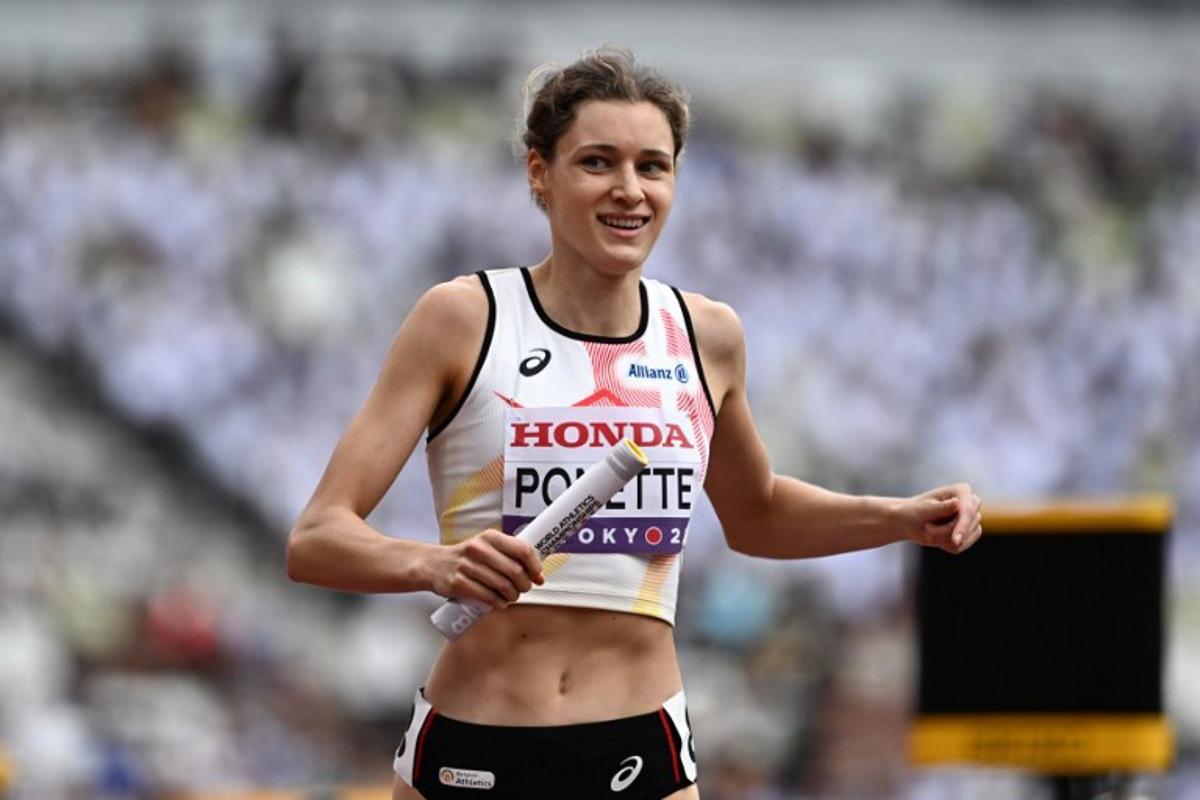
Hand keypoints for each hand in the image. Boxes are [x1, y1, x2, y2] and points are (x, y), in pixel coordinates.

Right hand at [425, 530, 545, 609]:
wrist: (435, 565)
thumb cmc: (468, 558)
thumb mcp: (488, 548)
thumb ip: (511, 557)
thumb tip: (538, 576)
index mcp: (490, 537)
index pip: (523, 549)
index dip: (535, 566)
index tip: (537, 576)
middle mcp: (478, 548)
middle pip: (515, 571)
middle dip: (524, 585)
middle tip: (523, 589)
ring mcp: (467, 566)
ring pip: (502, 586)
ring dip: (512, 596)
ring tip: (512, 597)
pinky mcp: (458, 583)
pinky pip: (487, 596)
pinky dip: (498, 603)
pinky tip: (500, 603)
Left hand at [902, 483, 982, 553]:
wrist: (909, 522)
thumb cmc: (915, 511)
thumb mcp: (925, 509)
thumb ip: (941, 507)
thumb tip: (957, 502)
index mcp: (962, 490)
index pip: (968, 511)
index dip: (963, 526)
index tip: (955, 540)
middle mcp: (971, 503)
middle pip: (967, 526)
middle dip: (945, 532)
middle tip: (926, 528)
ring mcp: (972, 519)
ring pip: (965, 538)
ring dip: (943, 539)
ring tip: (929, 529)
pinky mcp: (970, 532)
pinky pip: (962, 546)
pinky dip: (946, 545)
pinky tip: (936, 536)